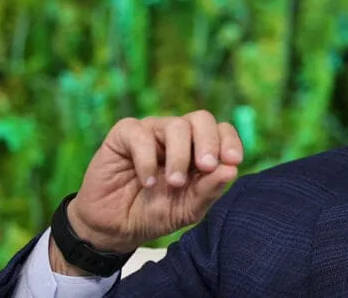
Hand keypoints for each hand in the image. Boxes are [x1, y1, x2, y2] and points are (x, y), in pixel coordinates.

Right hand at [55, 111, 242, 262]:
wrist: (115, 228)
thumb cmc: (154, 213)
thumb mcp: (188, 209)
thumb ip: (210, 190)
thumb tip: (232, 169)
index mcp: (198, 149)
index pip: (221, 131)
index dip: (230, 141)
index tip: (233, 160)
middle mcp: (177, 136)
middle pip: (202, 119)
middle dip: (209, 142)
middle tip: (207, 167)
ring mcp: (151, 132)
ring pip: (175, 125)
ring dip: (180, 156)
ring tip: (174, 182)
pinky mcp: (124, 135)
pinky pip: (140, 134)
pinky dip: (147, 160)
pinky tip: (148, 182)